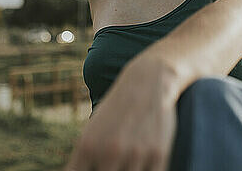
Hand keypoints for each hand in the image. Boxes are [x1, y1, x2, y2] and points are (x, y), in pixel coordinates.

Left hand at [64, 58, 178, 170]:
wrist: (147, 81)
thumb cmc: (116, 112)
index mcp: (87, 147)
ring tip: (127, 164)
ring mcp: (135, 154)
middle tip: (111, 164)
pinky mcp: (158, 154)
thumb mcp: (91, 133)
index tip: (94, 168)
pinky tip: (141, 166)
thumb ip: (83, 162)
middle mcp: (109, 151)